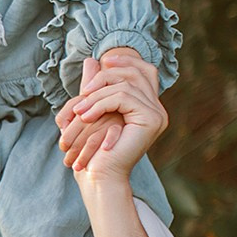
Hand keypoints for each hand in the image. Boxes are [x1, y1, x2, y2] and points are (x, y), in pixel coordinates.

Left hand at [58, 49, 164, 184]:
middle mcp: (157, 109)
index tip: (103, 60)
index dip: (126, 61)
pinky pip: (124, 97)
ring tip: (79, 110)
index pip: (145, 71)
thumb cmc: (94, 149)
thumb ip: (95, 86)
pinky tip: (86, 115)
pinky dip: (100, 103)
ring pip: (126, 85)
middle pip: (136, 72)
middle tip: (82, 92)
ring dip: (97, 94)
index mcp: (148, 107)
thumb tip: (92, 60)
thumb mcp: (92, 110)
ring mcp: (157, 114)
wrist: (100, 176)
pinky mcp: (151, 120)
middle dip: (105, 76)